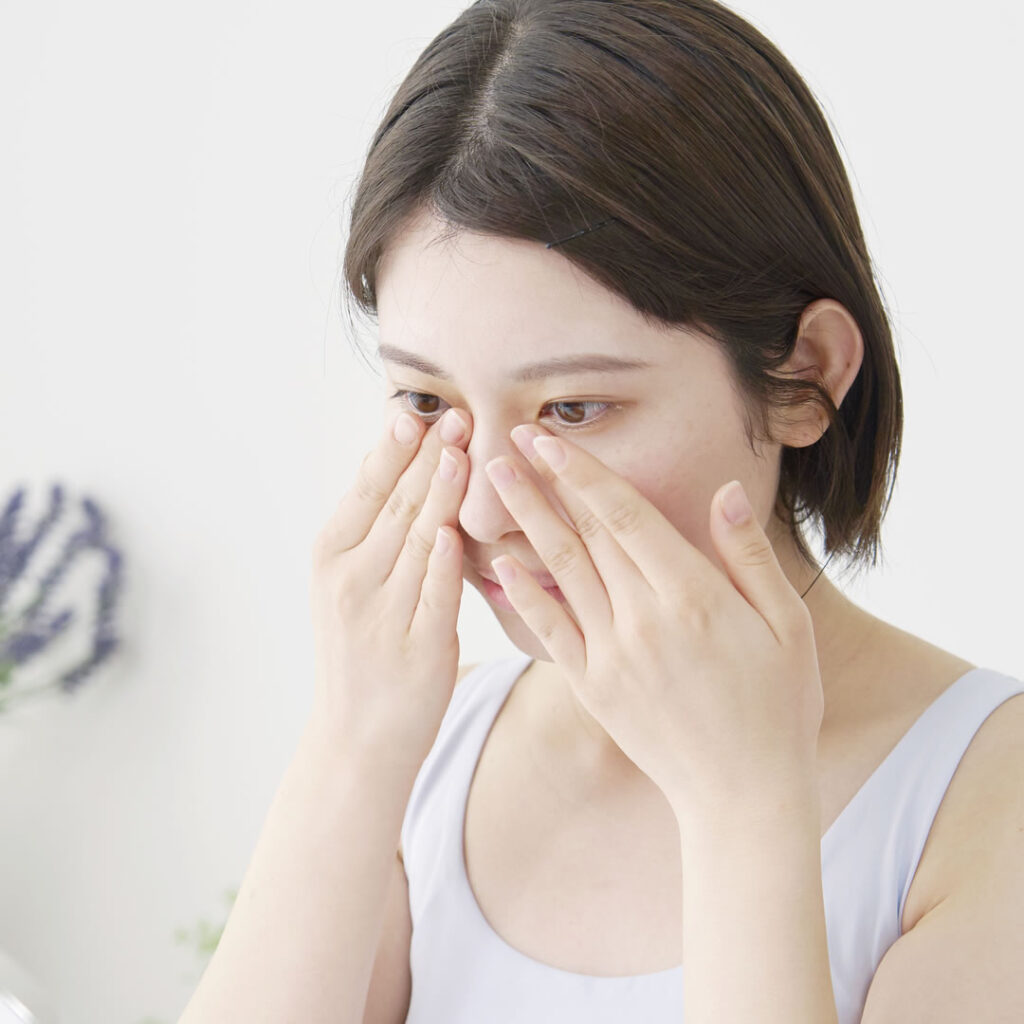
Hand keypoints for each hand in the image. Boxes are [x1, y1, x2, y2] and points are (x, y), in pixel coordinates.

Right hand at [308, 407, 471, 778]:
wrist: (357, 736)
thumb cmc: (362, 650)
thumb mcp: (350, 583)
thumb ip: (373, 529)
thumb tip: (399, 462)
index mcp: (332, 556)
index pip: (367, 489)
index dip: (396, 449)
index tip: (421, 411)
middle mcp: (351, 580)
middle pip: (395, 505)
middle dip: (428, 457)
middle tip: (457, 415)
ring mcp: (382, 614)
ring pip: (417, 540)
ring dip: (441, 493)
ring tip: (463, 451)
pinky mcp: (417, 647)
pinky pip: (435, 595)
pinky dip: (444, 562)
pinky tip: (455, 530)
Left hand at [483, 424, 824, 820]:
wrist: (744, 795)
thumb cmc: (778, 705)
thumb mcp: (787, 625)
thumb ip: (749, 556)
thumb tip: (724, 491)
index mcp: (693, 595)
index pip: (625, 515)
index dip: (583, 471)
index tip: (549, 437)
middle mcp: (644, 618)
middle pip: (584, 534)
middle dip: (543, 482)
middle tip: (507, 439)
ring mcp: (612, 655)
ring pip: (560, 572)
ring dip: (525, 521)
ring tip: (494, 482)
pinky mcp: (594, 688)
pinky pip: (550, 632)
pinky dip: (522, 596)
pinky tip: (498, 564)